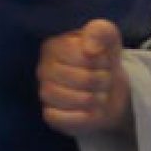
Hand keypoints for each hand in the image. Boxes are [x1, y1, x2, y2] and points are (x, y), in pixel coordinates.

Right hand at [37, 19, 130, 134]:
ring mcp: (44, 93)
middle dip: (102, 81)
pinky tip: (90, 110)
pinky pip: (63, 119)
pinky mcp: (50, 115)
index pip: (83, 56)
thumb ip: (100, 31)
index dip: (101, 61)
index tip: (105, 61)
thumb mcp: (108, 38)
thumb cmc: (103, 59)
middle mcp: (43, 69)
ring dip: (95, 99)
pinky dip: (83, 117)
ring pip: (73, 99)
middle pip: (82, 79)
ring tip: (100, 94)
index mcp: (53, 46)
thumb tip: (90, 49)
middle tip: (105, 80)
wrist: (108, 88)